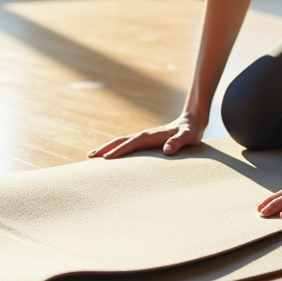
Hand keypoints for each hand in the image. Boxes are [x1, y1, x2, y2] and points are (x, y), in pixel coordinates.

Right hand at [87, 112, 205, 158]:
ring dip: (107, 148)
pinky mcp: (146, 140)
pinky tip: (111, 155)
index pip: (132, 144)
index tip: (105, 158)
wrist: (192, 122)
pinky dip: (116, 148)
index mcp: (151, 135)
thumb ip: (178, 142)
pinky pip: (127, 144)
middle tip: (89, 157)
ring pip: (121, 142)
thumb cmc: (190, 132)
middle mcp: (145, 135)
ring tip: (93, 156)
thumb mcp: (188, 137)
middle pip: (120, 141)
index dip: (119, 150)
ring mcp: (144, 137)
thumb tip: (166, 149)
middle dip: (105, 148)